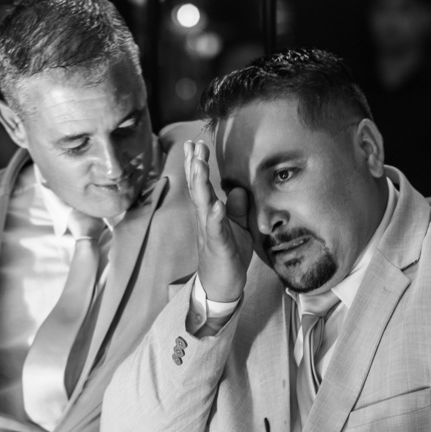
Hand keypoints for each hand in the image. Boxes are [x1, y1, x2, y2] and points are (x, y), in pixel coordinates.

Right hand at [186, 139, 252, 302]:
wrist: (222, 288)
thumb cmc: (229, 256)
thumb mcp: (237, 228)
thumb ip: (237, 209)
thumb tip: (238, 189)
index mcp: (209, 214)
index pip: (202, 185)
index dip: (196, 164)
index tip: (194, 143)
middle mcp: (205, 220)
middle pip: (197, 189)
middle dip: (194, 166)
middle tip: (192, 144)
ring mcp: (209, 233)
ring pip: (202, 205)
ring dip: (200, 184)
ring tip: (199, 164)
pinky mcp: (218, 248)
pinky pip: (215, 231)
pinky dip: (215, 217)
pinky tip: (216, 205)